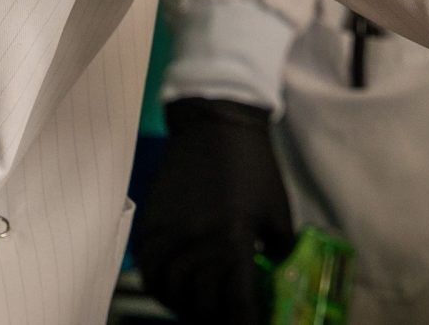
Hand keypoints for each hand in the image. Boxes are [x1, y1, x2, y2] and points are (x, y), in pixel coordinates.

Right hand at [133, 97, 294, 324]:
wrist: (216, 123)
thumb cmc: (254, 167)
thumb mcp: (277, 210)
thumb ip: (279, 251)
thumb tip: (278, 283)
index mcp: (234, 241)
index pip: (237, 303)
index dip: (245, 323)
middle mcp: (198, 244)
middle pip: (202, 305)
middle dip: (218, 319)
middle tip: (229, 317)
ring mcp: (169, 236)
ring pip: (172, 294)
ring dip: (188, 309)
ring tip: (203, 310)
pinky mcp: (150, 227)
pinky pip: (149, 272)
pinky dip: (161, 289)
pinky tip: (176, 292)